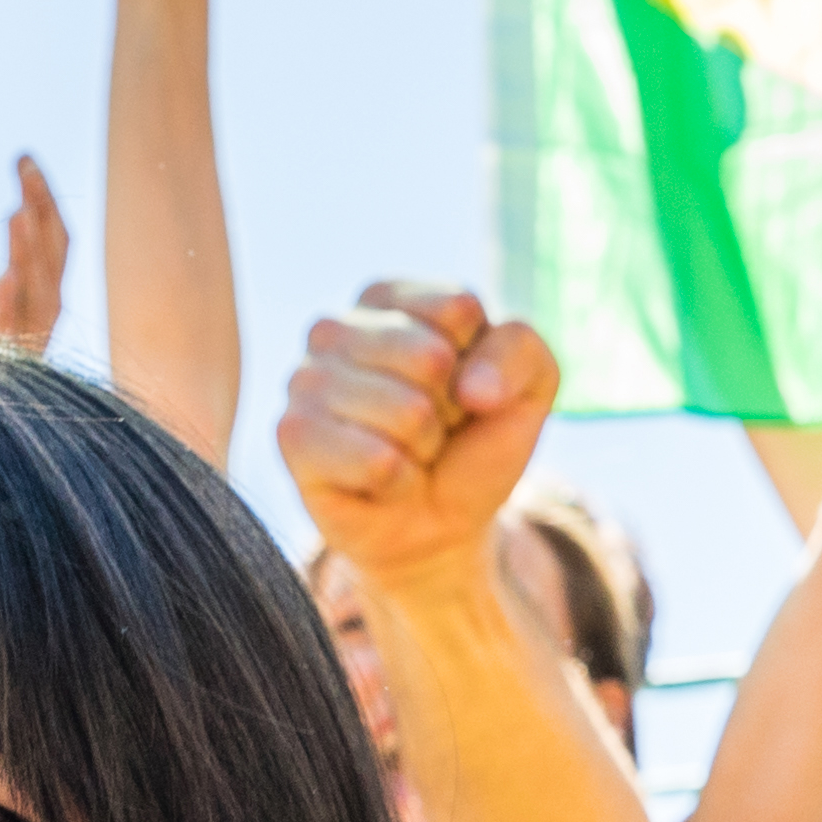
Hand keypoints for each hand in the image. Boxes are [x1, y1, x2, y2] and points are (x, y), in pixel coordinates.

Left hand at [0, 156, 69, 352]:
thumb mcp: (8, 295)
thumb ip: (22, 262)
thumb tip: (25, 209)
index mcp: (50, 289)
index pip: (56, 235)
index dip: (45, 197)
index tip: (25, 159)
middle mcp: (46, 307)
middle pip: (53, 249)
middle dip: (41, 205)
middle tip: (24, 164)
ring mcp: (27, 330)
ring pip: (36, 284)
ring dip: (28, 248)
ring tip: (16, 212)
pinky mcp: (3, 352)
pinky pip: (10, 328)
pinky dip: (9, 304)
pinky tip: (3, 280)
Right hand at [277, 281, 558, 583]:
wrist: (438, 524)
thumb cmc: (472, 443)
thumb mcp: (528, 386)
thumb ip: (519, 350)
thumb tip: (471, 387)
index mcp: (388, 297)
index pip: (458, 308)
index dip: (481, 363)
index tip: (463, 388)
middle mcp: (336, 327)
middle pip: (431, 358)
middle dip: (451, 409)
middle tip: (432, 428)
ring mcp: (306, 379)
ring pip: (406, 411)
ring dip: (424, 447)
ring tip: (406, 453)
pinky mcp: (293, 435)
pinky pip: (375, 459)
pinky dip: (399, 480)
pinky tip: (383, 481)